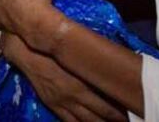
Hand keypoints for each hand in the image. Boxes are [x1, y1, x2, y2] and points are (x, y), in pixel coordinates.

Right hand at [1, 32, 126, 120]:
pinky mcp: (53, 105)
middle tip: (128, 118)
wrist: (26, 51)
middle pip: (101, 113)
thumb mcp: (75, 50)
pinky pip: (70, 121)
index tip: (132, 106)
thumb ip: (92, 57)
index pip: (107, 100)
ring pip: (87, 120)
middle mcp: (75, 96)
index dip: (121, 106)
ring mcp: (63, 103)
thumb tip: (110, 58)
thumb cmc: (52, 45)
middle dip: (115, 117)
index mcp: (82, 81)